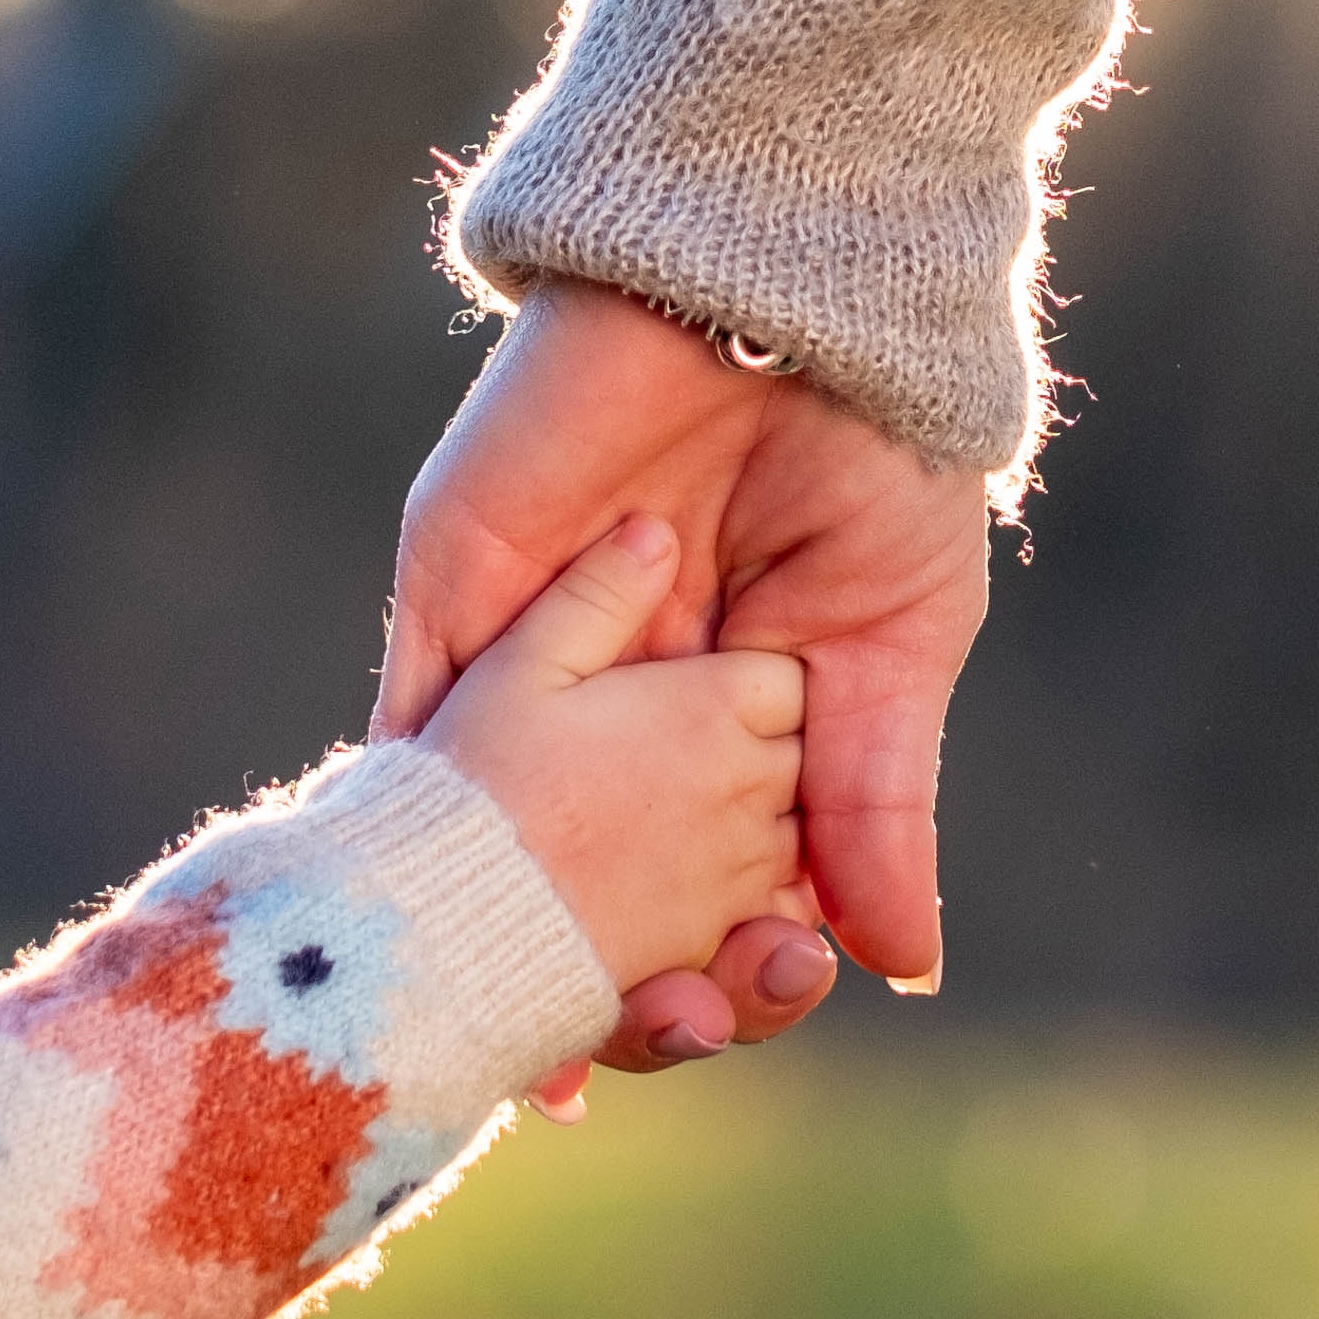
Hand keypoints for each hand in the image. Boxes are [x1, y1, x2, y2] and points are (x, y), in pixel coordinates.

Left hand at [380, 282, 991, 1075]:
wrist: (785, 292)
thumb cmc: (870, 455)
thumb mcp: (898, 644)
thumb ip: (876, 801)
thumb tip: (903, 966)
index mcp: (725, 736)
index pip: (709, 887)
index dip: (723, 964)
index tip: (749, 1005)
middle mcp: (618, 718)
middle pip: (591, 887)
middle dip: (617, 973)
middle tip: (657, 1025)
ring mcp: (528, 661)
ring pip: (496, 836)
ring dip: (510, 930)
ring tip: (540, 1019)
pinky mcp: (456, 597)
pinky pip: (414, 728)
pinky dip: (414, 824)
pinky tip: (432, 911)